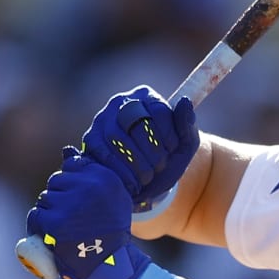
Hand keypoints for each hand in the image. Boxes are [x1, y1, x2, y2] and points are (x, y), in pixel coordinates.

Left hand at [26, 148, 150, 278]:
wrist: (110, 264)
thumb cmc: (110, 230)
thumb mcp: (111, 198)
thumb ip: (90, 174)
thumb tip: (65, 151)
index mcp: (105, 177)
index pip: (73, 166)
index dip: (74, 186)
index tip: (84, 205)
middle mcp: (89, 187)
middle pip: (57, 181)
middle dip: (61, 198)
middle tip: (75, 219)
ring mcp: (71, 204)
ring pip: (46, 198)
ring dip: (51, 213)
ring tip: (67, 229)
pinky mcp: (55, 222)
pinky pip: (37, 216)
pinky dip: (41, 227)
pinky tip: (54, 236)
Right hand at [81, 86, 198, 210]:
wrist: (148, 181)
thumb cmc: (168, 157)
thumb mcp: (185, 144)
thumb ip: (187, 124)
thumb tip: (184, 102)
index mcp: (147, 97)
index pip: (158, 110)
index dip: (168, 134)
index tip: (172, 150)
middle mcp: (122, 102)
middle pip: (136, 123)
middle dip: (151, 150)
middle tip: (159, 166)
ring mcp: (103, 119)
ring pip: (117, 137)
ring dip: (136, 161)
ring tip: (147, 176)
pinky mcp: (91, 138)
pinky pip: (102, 152)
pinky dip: (120, 170)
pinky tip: (132, 181)